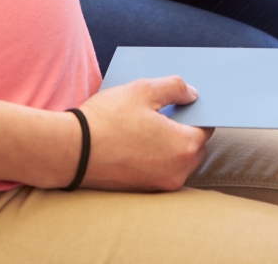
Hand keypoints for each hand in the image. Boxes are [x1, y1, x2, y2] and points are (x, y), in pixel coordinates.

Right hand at [78, 76, 212, 191]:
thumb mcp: (143, 90)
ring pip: (178, 161)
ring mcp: (160, 185)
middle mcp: (178, 172)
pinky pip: (160, 170)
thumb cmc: (107, 119)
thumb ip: (174, 87)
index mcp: (184, 146)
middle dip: (185, 129)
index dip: (196, 111)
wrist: (71, 151)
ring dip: (170, 144)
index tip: (185, 102)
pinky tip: (137, 141)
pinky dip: (156, 157)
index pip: (206, 127)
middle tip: (165, 111)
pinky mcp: (143, 191)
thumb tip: (192, 94)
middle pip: (194, 147)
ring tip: (149, 125)